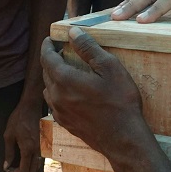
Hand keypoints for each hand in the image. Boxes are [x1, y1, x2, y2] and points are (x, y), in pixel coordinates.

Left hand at [2, 101, 42, 171]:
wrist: (30, 107)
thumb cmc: (18, 119)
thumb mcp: (8, 135)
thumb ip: (8, 152)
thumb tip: (6, 166)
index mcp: (28, 148)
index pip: (24, 169)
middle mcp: (37, 149)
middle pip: (32, 171)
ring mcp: (41, 147)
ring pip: (37, 167)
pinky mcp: (42, 144)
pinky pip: (39, 161)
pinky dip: (33, 168)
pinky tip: (27, 170)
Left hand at [40, 28, 144, 154]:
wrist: (123, 139)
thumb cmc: (120, 101)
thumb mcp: (110, 67)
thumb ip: (89, 48)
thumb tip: (73, 32)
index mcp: (64, 80)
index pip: (47, 58)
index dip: (47, 46)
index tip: (50, 39)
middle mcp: (56, 96)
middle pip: (46, 73)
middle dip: (51, 60)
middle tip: (61, 51)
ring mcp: (59, 112)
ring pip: (49, 89)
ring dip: (54, 77)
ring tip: (66, 70)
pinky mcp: (65, 124)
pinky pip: (54, 103)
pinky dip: (58, 93)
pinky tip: (70, 92)